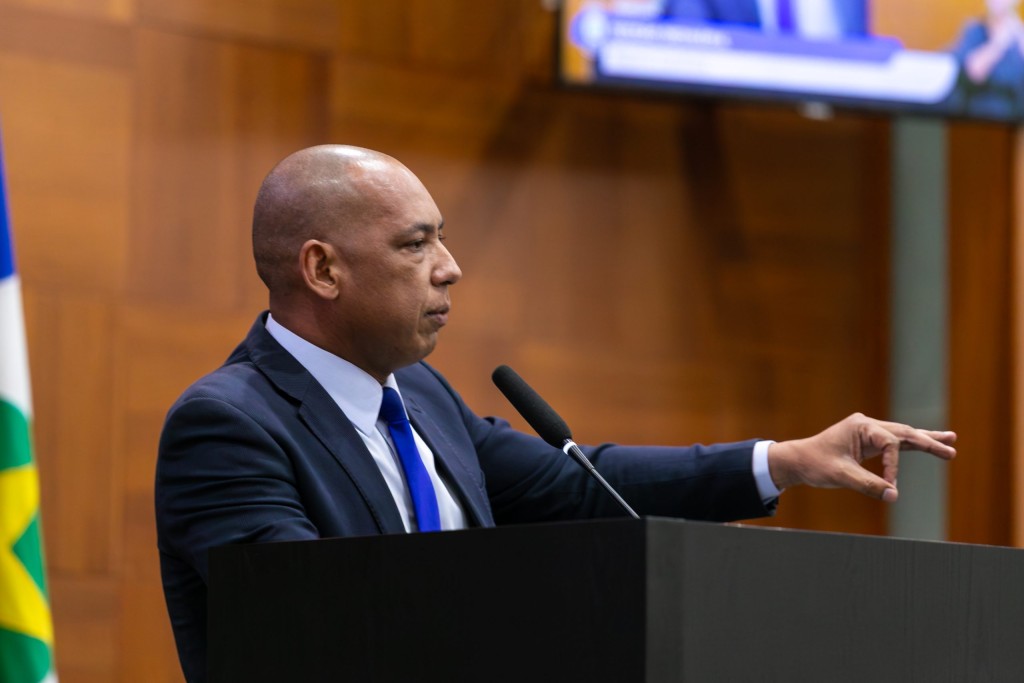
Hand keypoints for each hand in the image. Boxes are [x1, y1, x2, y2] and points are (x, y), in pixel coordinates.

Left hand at [767, 413, 956, 502]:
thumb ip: (867, 485)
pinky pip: (894, 443)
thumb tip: (893, 496)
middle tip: (952, 450)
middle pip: (904, 433)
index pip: (890, 445)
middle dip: (928, 442)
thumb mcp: (840, 476)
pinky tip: (929, 444)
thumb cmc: (815, 464)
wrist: (797, 460)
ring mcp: (868, 431)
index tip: (889, 485)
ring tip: (951, 440)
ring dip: (926, 440)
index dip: (893, 467)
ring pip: (903, 435)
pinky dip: (912, 445)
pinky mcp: (867, 441)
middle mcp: (866, 425)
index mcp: (860, 426)